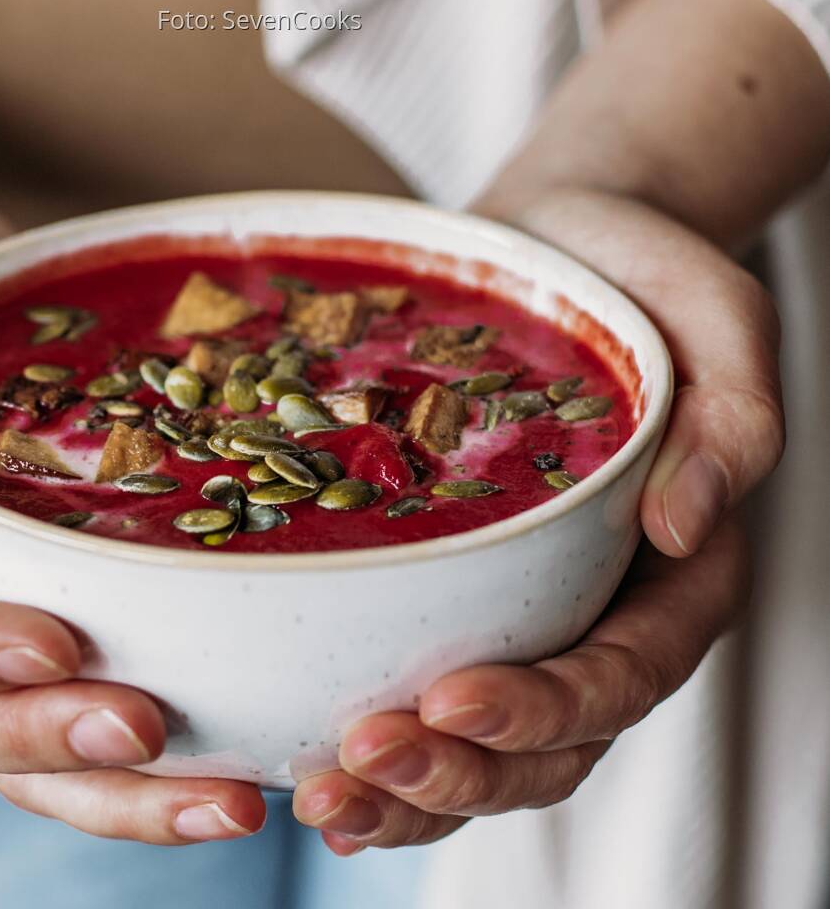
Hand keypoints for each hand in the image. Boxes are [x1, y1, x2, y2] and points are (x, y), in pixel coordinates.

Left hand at [294, 189, 780, 851]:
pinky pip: (424, 697)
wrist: (553, 250)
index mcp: (674, 573)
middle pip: (548, 741)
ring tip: (321, 793)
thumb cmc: (636, 279)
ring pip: (482, 747)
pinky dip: (382, 757)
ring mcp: (523, 615)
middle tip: (359, 760)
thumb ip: (732, 417)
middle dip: (459, 771)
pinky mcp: (453, 597)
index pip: (623, 674)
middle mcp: (598, 613)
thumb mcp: (714, 317)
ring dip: (407, 789)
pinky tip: (309, 776)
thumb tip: (685, 525)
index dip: (545, 707)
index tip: (451, 698)